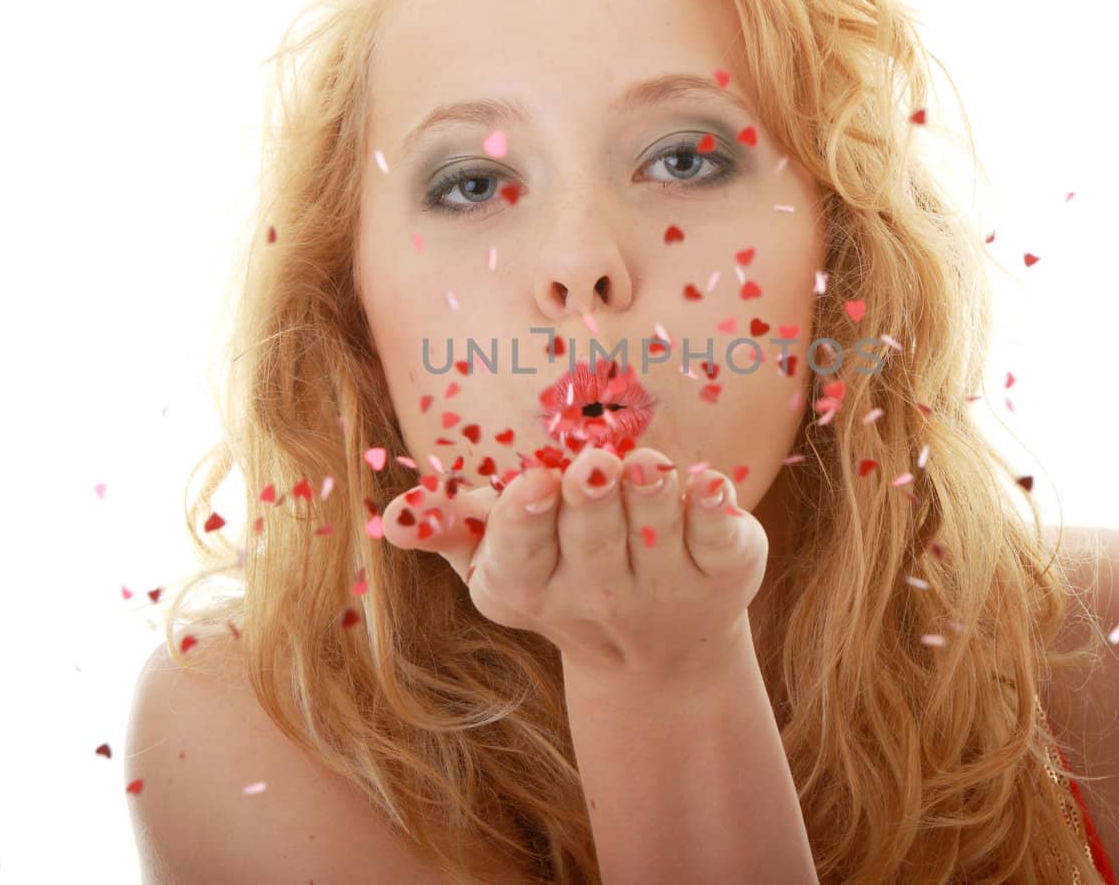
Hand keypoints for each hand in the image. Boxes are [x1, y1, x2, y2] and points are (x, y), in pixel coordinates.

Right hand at [378, 444, 768, 686]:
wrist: (656, 655)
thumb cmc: (562, 574)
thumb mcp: (499, 563)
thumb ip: (450, 531)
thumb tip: (395, 515)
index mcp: (531, 585)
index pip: (520, 553)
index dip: (526, 518)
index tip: (534, 483)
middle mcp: (599, 594)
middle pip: (592, 537)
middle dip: (592, 499)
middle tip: (593, 466)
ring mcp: (665, 587)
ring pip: (657, 529)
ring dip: (653, 493)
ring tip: (648, 464)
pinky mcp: (723, 572)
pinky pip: (718, 538)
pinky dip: (717, 510)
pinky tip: (712, 486)